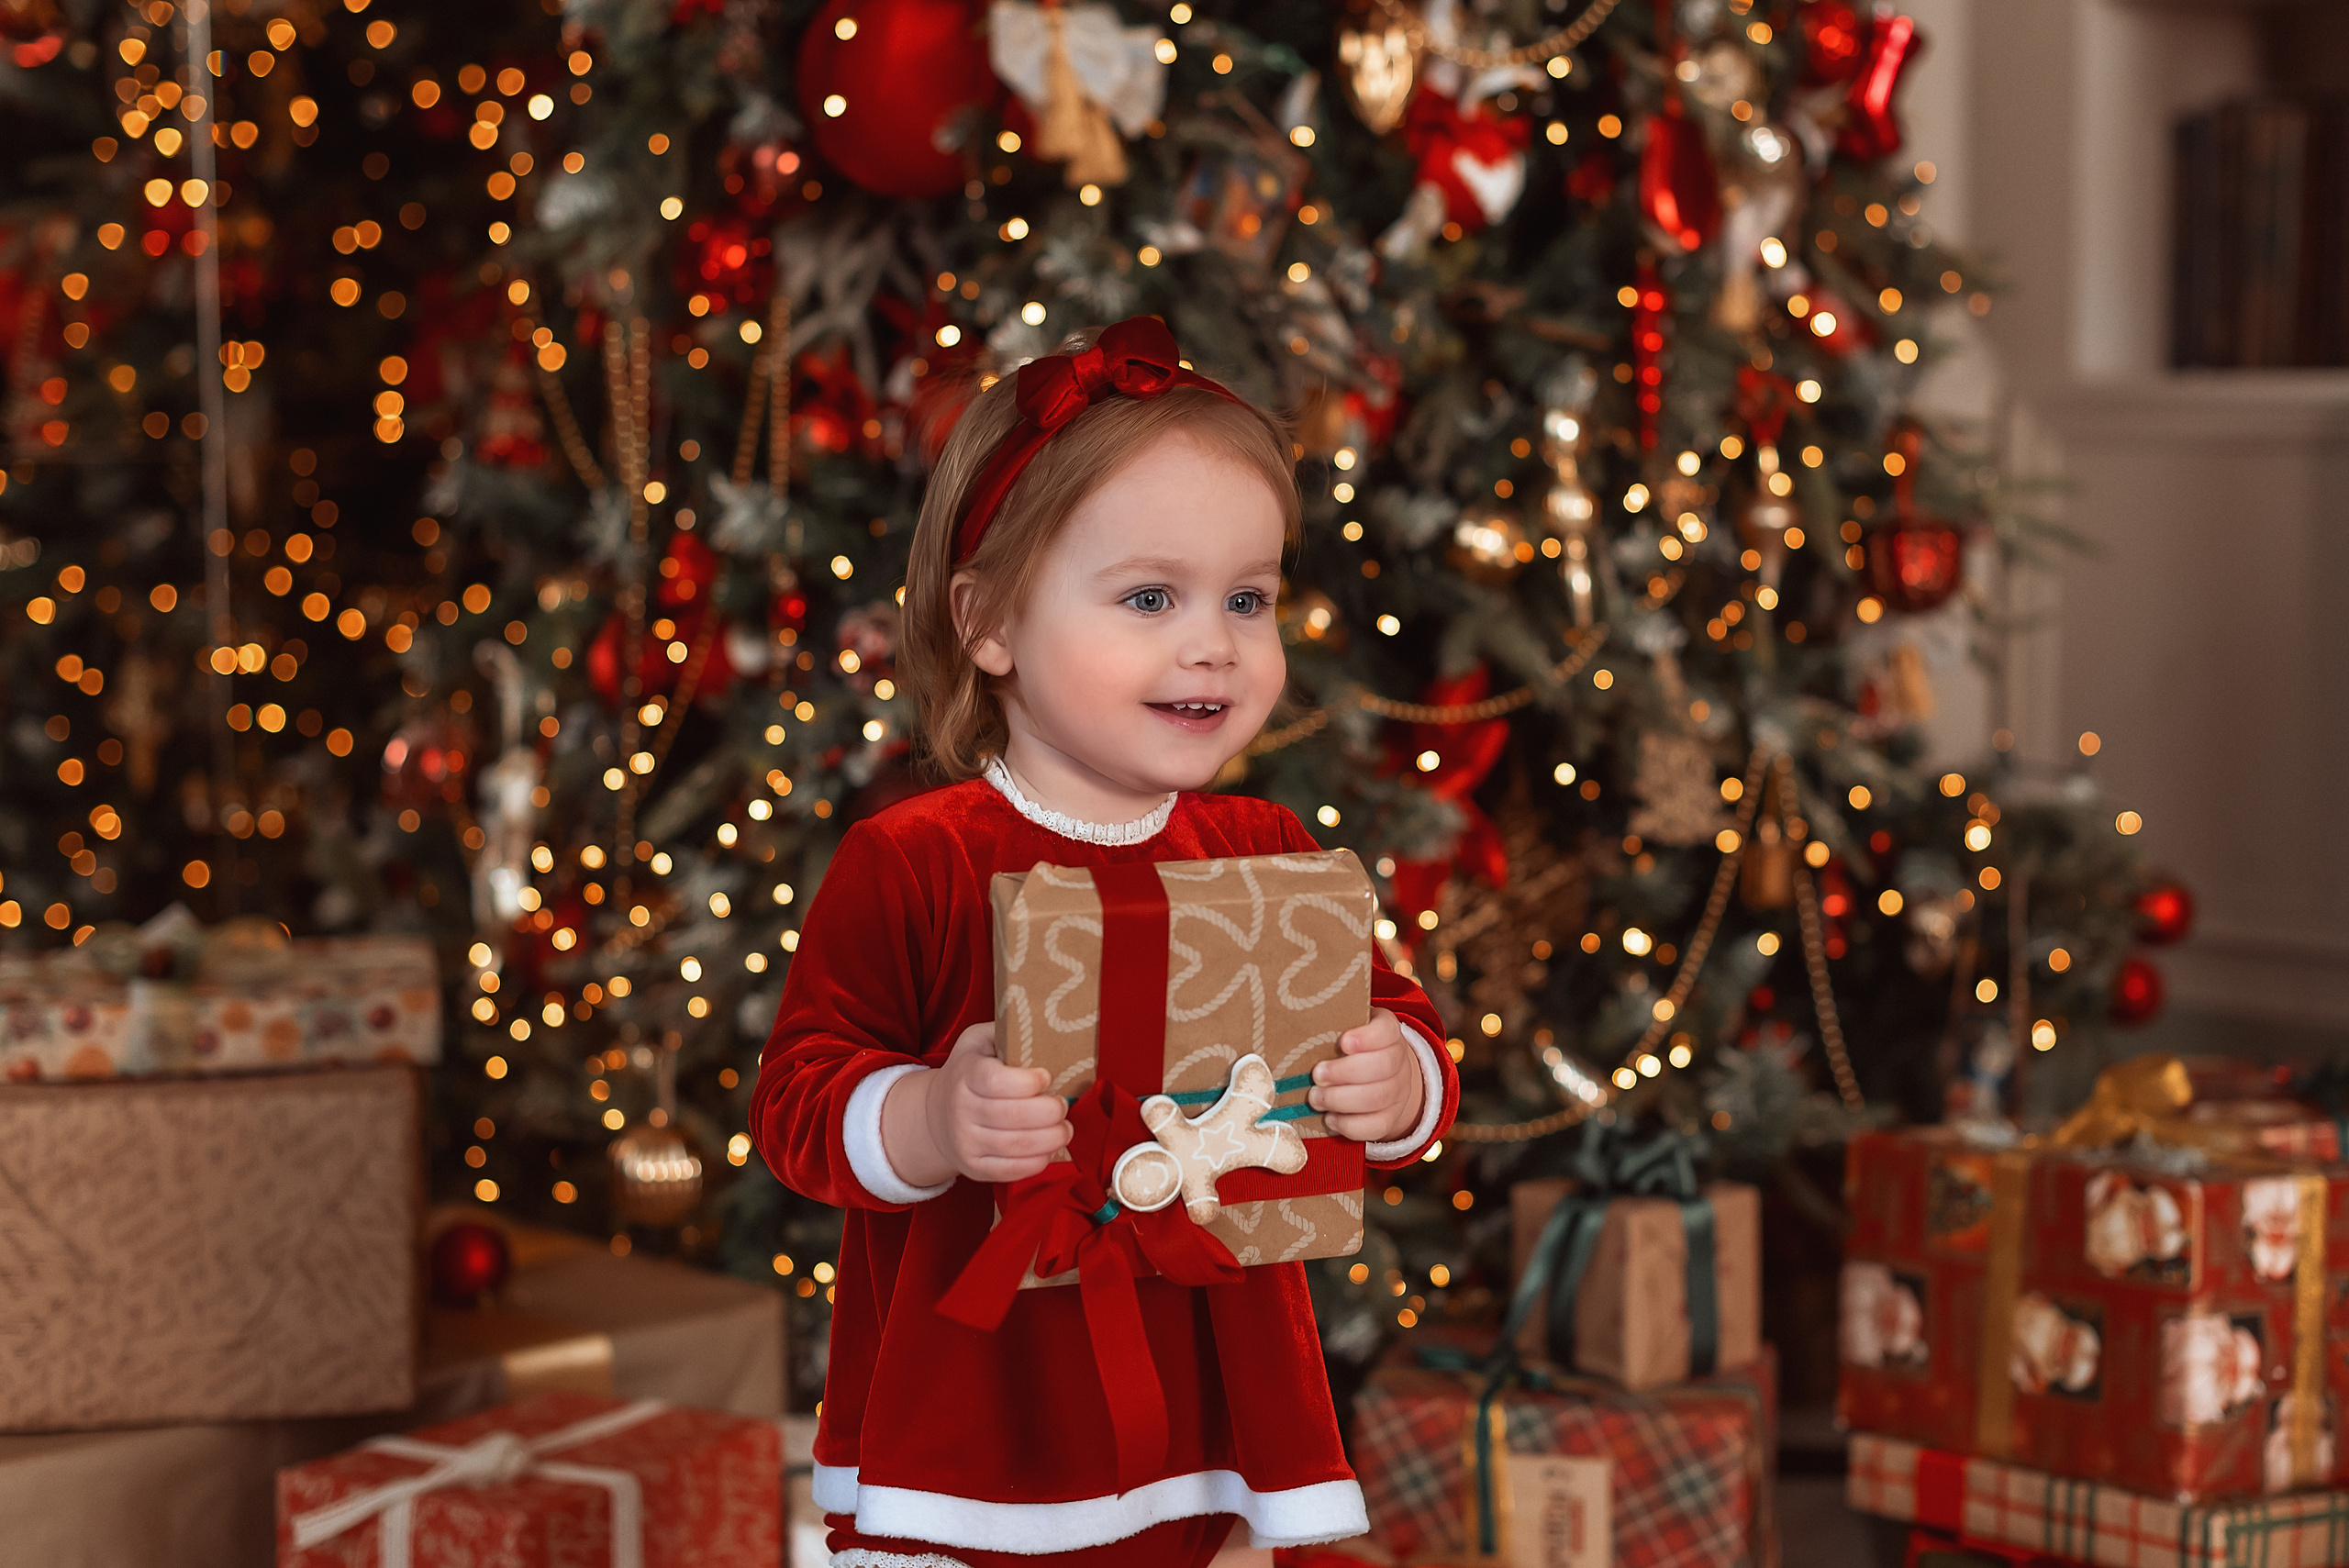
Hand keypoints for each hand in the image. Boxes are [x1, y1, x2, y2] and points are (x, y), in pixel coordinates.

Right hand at [881, 1022, 1071, 1187]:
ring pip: (1016, 1146)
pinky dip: (1038, 1161)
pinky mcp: (974, 1167)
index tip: (1046, 1077)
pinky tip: (1049, 1148)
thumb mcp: (978, 1041)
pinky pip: (1011, 1171)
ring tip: (1065, 1128)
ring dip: (1051, 1139)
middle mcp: (961, 1109)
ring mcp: (966, 1142)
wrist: (936, 1114)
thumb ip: (1007, 1031)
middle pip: (1012, 1117)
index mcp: (966, 1074)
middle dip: (1049, 1112)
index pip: (996, 1082)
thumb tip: (1048, 1021)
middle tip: (1063, 1105)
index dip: (1028, 1082)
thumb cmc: (969, 1071)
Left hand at [1310, 1008, 1425, 1144]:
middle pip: (1383, 1066)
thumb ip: (1329, 1027)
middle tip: (1317, 1075)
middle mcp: (1399, 1062)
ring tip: (1316, 1098)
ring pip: (1379, 1098)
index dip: (1367, 1038)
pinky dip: (1349, 1124)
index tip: (1343, 1042)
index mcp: (1387, 1034)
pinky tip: (1329, 1118)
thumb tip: (1295, 1027)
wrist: (1381, 1079)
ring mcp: (1398, 1092)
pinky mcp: (1390, 1118)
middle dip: (1345, 1072)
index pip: (1387, 1031)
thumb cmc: (1352, 1051)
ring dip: (1341, 1099)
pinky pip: (1376, 1126)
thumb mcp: (1345, 1030)